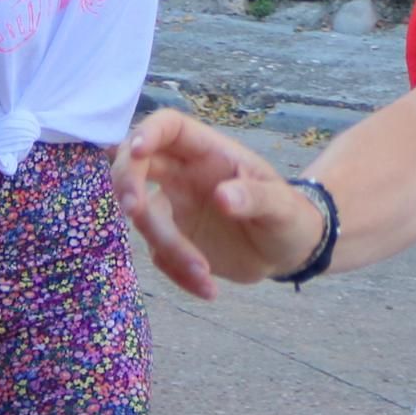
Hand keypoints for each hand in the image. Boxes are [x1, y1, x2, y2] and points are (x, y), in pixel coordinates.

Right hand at [114, 110, 324, 296]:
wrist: (288, 250)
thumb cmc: (289, 215)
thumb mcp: (282, 206)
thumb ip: (255, 197)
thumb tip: (223, 196)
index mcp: (209, 152)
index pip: (169, 126)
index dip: (147, 131)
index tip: (136, 151)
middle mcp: (184, 174)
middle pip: (136, 163)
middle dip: (126, 181)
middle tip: (133, 210)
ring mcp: (175, 207)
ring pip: (145, 218)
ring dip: (168, 247)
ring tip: (204, 274)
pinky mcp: (173, 240)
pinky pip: (160, 255)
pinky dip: (178, 275)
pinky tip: (208, 288)